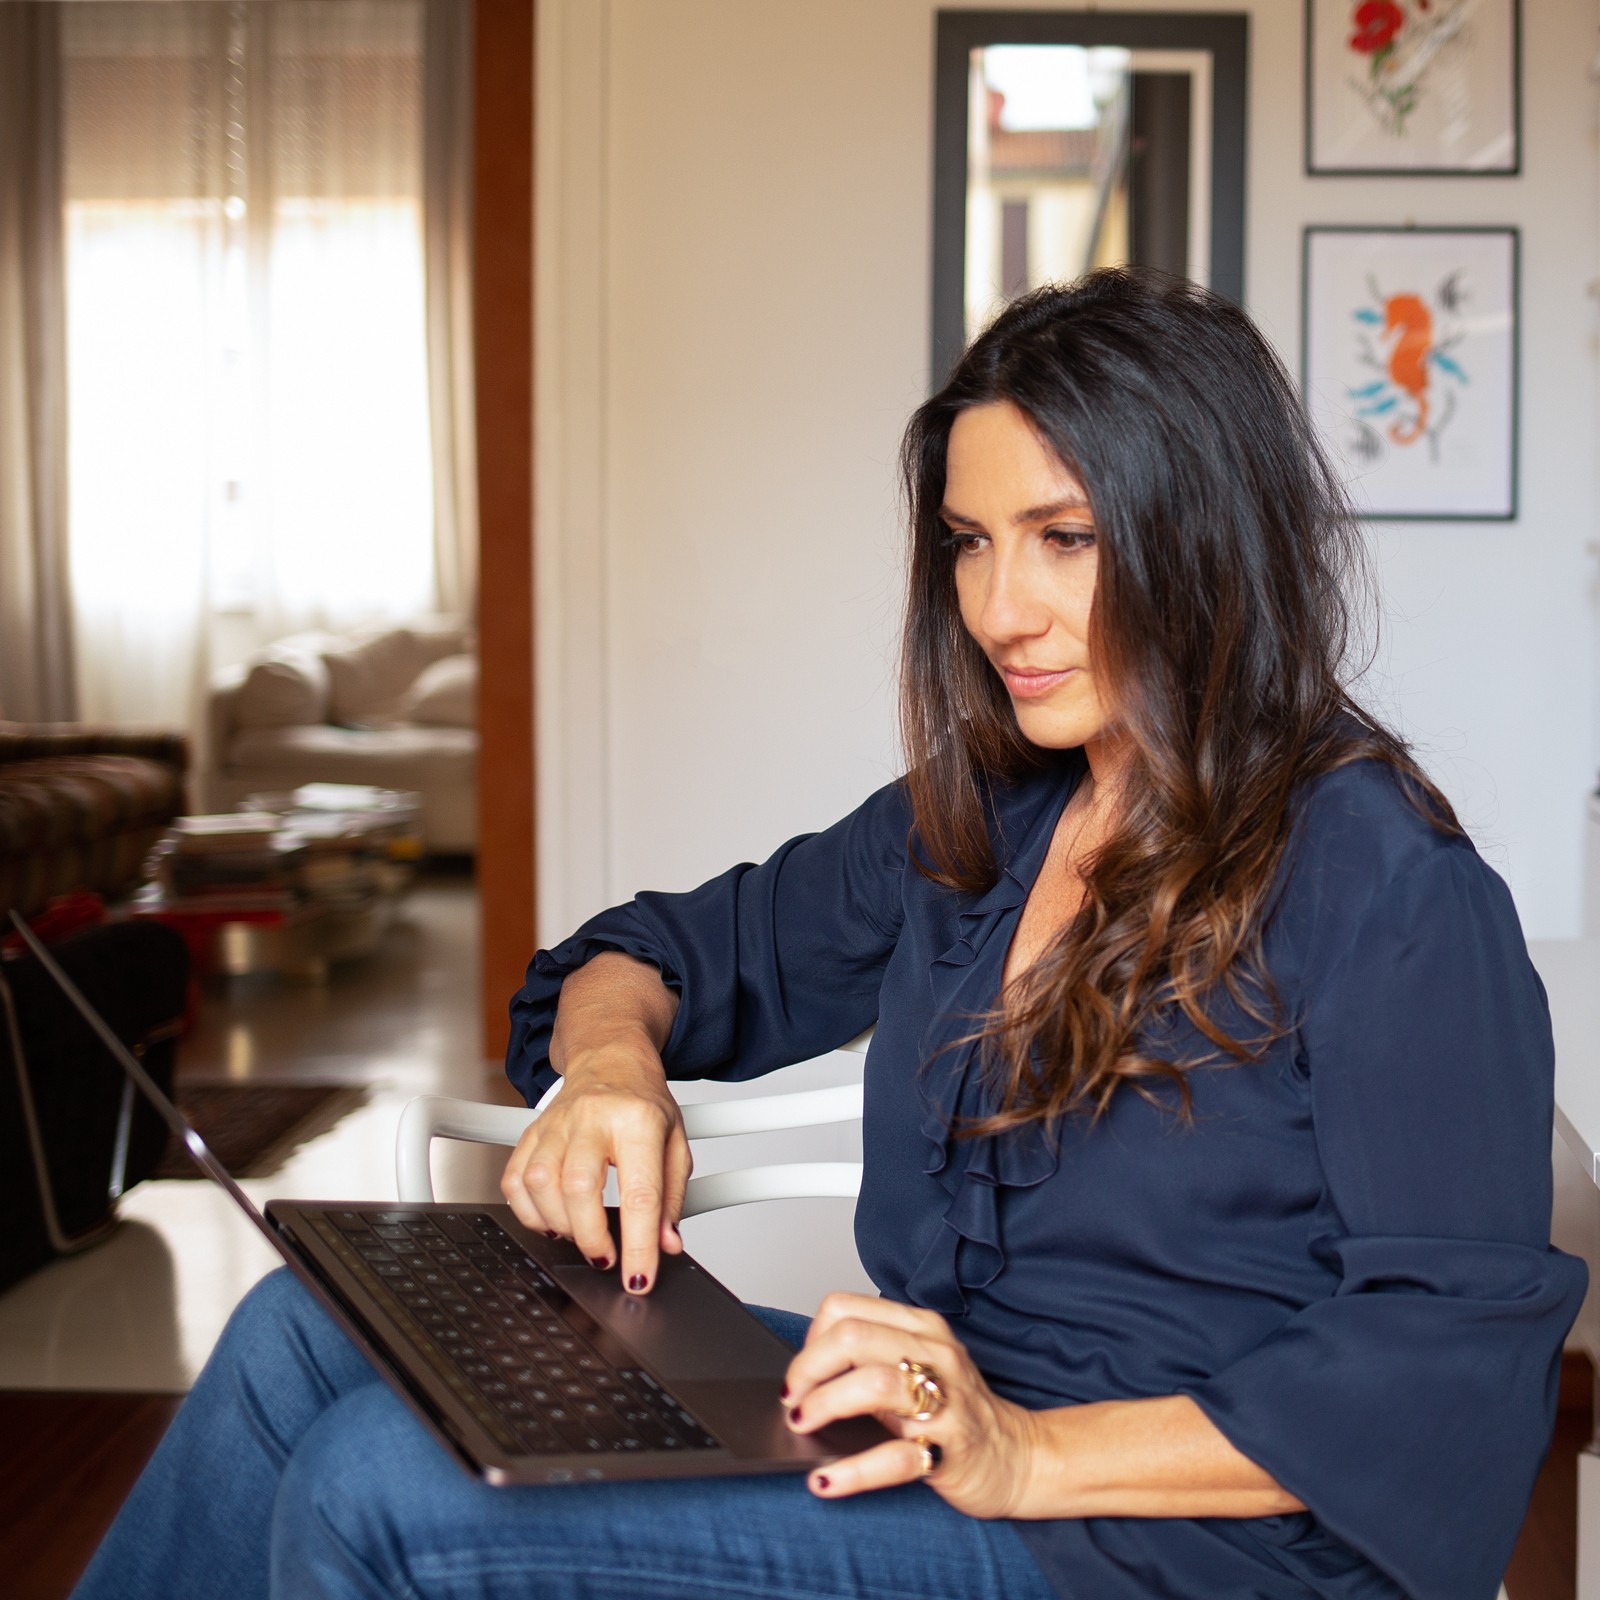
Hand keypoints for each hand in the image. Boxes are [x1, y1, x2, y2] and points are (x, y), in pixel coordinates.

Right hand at [500, 1045, 690, 1294]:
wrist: (612, 1059)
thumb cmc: (644, 1103)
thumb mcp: (676, 1144)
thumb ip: (674, 1198)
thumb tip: (666, 1244)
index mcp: (639, 1120)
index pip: (640, 1192)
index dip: (639, 1244)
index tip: (638, 1277)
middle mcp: (593, 1118)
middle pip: (578, 1187)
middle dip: (590, 1237)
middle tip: (606, 1258)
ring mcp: (556, 1123)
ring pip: (540, 1183)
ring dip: (558, 1224)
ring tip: (580, 1234)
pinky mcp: (531, 1131)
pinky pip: (514, 1179)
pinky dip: (528, 1211)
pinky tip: (551, 1218)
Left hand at [781, 1292, 1040, 1516]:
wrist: (1018, 1456)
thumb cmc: (955, 1410)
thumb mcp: (917, 1367)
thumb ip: (870, 1359)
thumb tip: (803, 1378)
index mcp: (921, 1327)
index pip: (845, 1309)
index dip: (810, 1339)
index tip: (802, 1373)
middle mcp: (935, 1355)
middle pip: (852, 1338)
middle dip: (808, 1369)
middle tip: (793, 1402)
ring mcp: (945, 1402)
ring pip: (873, 1385)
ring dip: (824, 1405)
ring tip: (804, 1426)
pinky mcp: (949, 1451)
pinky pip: (894, 1458)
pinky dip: (852, 1472)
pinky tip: (825, 1479)